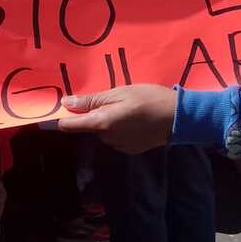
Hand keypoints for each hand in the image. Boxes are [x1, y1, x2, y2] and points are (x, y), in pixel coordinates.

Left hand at [56, 84, 176, 154]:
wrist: (178, 117)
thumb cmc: (148, 99)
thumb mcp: (119, 92)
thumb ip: (92, 100)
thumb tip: (65, 103)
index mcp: (101, 123)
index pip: (69, 126)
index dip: (62, 118)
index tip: (62, 109)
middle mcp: (106, 138)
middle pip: (89, 127)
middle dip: (94, 115)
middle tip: (112, 99)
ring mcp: (119, 146)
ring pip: (104, 132)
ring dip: (108, 122)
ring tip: (127, 108)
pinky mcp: (130, 150)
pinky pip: (116, 138)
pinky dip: (120, 129)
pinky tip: (135, 119)